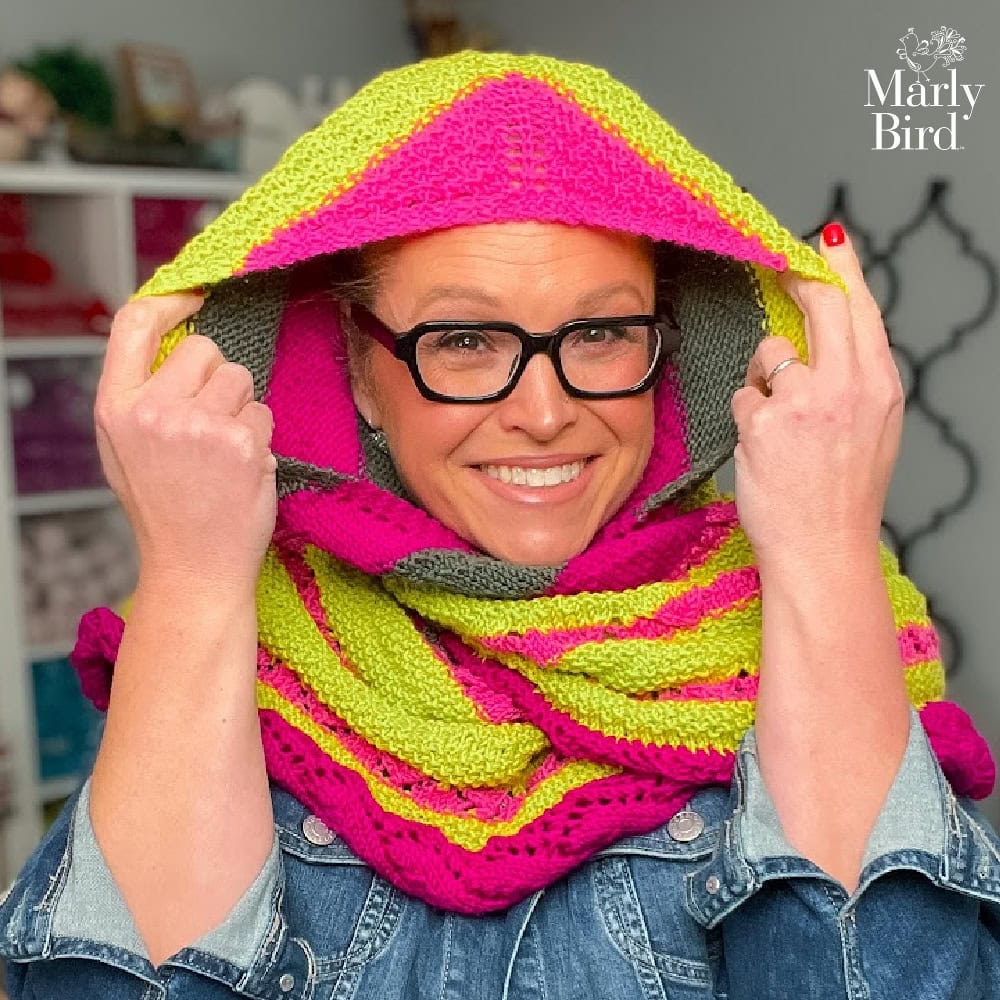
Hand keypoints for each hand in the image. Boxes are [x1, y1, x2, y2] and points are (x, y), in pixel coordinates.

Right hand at [94, 294, 276, 594]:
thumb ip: (143, 395)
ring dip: (242, 409)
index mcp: (116, 407)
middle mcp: (153, 410)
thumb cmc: (166, 508)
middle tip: (209, 427)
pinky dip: (260, 438)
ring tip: (224, 453)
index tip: (193, 297)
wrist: (194, 567)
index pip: (133, 324)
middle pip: (205, 349)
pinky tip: (242, 470)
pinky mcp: (241, 442)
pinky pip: (264, 413)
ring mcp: (198, 425)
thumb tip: (177, 342)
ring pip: (241, 378)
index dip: (167, 301)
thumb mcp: (127, 448)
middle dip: (217, 380)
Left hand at [730, 225, 903, 575]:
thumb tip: (825, 337)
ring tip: (779, 427)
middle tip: (779, 268)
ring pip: (768, 355)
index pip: (860, 307)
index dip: (839, 267)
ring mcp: (803, 402)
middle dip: (795, 280)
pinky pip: (742, 396)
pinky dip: (746, 416)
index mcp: (878, 386)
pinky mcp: (763, 423)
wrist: (823, 550)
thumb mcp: (872, 427)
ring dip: (763, 380)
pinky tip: (762, 448)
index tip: (824, 241)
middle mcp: (846, 386)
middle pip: (818, 304)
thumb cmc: (842, 494)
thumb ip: (853, 379)